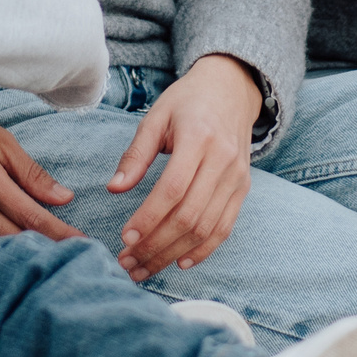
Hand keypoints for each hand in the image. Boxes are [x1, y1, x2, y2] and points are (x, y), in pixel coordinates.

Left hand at [109, 55, 262, 281]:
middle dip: (156, 245)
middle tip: (128, 262)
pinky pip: (225, 228)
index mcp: (198, 138)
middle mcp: (223, 161)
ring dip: (173, 253)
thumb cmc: (188, 102)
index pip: (173, 189)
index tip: (125, 237)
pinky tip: (179, 262)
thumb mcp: (156, 117)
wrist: (232, 89)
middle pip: (189, 216)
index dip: (149, 218)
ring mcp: (237, 177)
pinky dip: (203, 250)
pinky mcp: (243, 189)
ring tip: (145, 268)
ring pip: (206, 228)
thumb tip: (114, 188)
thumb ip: (136, 154)